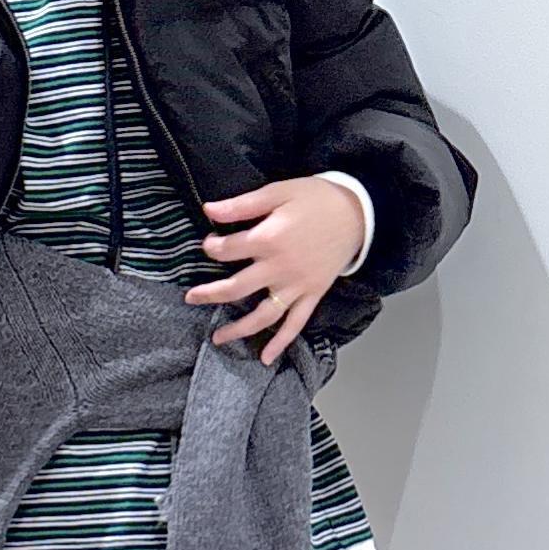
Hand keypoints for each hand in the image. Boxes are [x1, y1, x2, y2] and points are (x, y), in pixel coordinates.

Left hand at [184, 176, 369, 365]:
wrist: (358, 212)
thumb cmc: (316, 199)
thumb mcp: (278, 192)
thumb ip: (242, 205)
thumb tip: (209, 210)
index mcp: (269, 239)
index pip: (227, 250)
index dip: (212, 247)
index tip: (209, 244)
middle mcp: (280, 268)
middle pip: (236, 288)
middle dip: (209, 294)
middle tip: (191, 298)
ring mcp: (297, 286)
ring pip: (262, 315)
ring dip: (238, 330)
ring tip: (217, 339)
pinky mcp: (313, 295)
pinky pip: (295, 324)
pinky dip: (281, 342)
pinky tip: (265, 358)